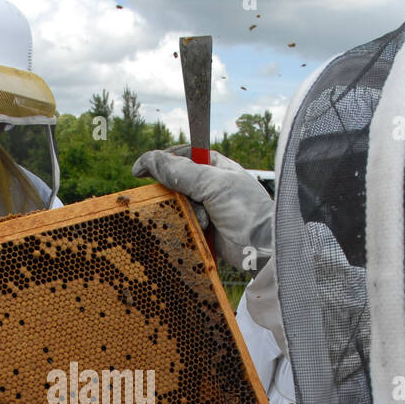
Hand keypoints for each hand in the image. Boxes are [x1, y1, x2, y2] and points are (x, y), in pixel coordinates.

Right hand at [132, 148, 273, 271]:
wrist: (263, 248)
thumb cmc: (245, 209)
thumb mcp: (212, 184)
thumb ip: (180, 171)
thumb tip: (150, 159)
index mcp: (217, 167)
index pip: (184, 155)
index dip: (163, 159)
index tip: (142, 169)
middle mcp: (212, 187)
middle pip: (177, 183)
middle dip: (175, 194)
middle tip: (180, 202)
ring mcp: (208, 210)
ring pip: (178, 207)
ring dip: (185, 215)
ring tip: (203, 223)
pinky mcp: (204, 233)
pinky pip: (182, 228)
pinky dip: (184, 231)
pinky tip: (195, 234)